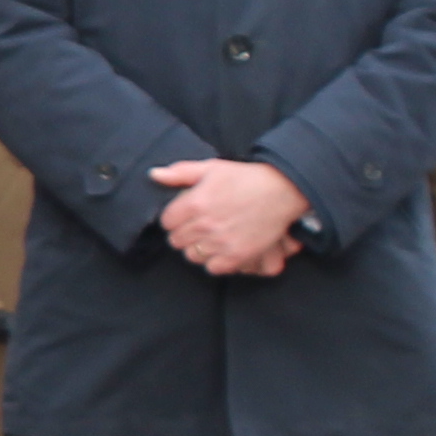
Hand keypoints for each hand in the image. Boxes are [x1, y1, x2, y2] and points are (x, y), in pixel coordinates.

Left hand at [148, 158, 309, 277]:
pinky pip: (212, 268)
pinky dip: (215, 261)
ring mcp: (221, 242)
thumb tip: (154, 175)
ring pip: (192, 256)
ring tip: (210, 237)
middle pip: (177, 241)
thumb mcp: (211, 168)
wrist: (282, 191)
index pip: (166, 222)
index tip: (185, 215)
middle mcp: (205, 224)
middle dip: (184, 233)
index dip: (174, 218)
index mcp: (195, 202)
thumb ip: (180, 173)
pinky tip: (221, 248)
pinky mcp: (237, 256)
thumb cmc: (245, 178)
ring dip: (197, 248)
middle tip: (198, 226)